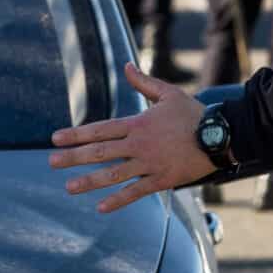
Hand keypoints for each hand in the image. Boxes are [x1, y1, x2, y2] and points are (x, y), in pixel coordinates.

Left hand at [50, 63, 211, 211]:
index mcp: (138, 123)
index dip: (76, 134)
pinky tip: (101, 207)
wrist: (220, 136)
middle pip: (100, 152)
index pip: (100, 129)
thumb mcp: (168, 93)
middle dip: (74, 157)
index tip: (55, 139)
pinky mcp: (162, 180)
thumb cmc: (193, 114)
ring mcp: (149, 164)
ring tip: (69, 187)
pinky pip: (136, 192)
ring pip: (114, 174)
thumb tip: (127, 65)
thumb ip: (143, 82)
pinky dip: (118, 200)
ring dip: (90, 181)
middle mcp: (139, 144)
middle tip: (52, 162)